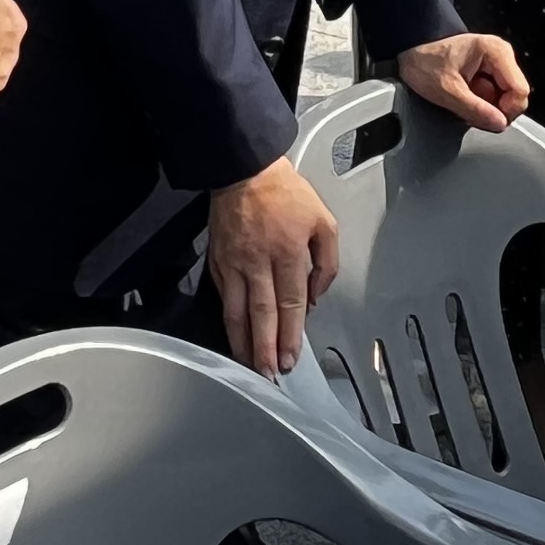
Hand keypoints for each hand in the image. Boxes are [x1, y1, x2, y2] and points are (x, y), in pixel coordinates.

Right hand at [208, 157, 340, 374]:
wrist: (244, 169)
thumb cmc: (287, 194)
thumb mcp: (324, 220)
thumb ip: (327, 262)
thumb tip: (315, 297)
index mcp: (288, 252)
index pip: (290, 304)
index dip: (290, 335)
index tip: (290, 358)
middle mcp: (258, 262)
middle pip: (262, 314)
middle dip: (265, 348)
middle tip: (268, 375)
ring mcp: (234, 263)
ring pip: (236, 311)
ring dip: (243, 342)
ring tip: (248, 366)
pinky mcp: (217, 261)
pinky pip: (223, 297)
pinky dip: (228, 320)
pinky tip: (233, 335)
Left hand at [398, 30, 530, 130]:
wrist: (410, 50)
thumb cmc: (424, 61)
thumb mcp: (447, 90)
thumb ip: (475, 109)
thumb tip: (499, 124)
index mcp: (496, 52)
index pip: (520, 91)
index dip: (506, 111)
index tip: (485, 117)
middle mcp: (501, 54)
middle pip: (516, 96)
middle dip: (495, 110)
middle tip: (469, 111)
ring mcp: (497, 63)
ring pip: (506, 98)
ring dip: (487, 107)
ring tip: (464, 102)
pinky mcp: (490, 71)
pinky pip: (496, 94)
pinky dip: (483, 102)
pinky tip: (466, 98)